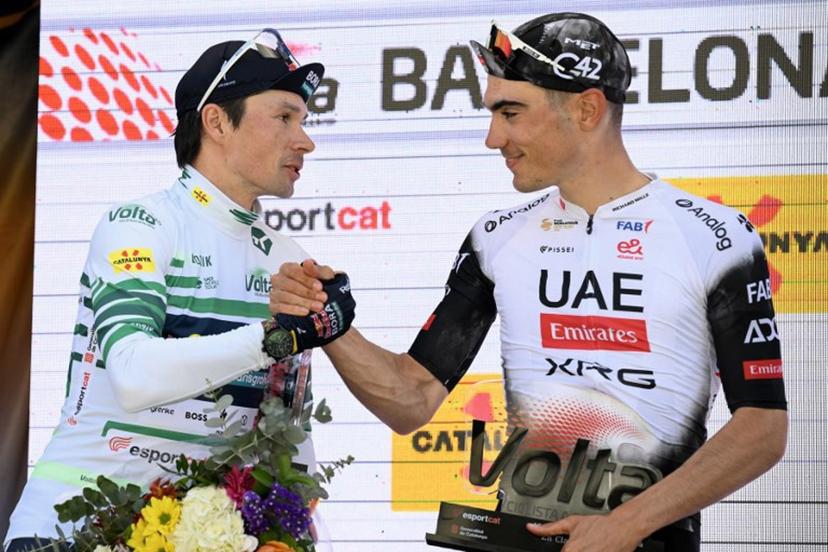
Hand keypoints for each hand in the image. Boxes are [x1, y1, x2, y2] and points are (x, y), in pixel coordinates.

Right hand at [274, 272, 355, 352]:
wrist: (319, 303)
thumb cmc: (319, 285)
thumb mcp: (323, 276)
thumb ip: (317, 270)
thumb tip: (308, 262)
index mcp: (287, 268)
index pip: (292, 270)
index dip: (306, 279)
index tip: (320, 287)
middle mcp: (278, 279)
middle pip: (288, 284)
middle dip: (307, 292)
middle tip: (322, 298)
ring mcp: (274, 293)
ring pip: (285, 296)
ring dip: (303, 302)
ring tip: (318, 306)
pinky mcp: (273, 307)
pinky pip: (280, 308)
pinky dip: (293, 310)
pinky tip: (305, 311)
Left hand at [527, 514, 645, 551]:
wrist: (623, 526)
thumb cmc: (600, 524)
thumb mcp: (571, 522)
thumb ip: (549, 528)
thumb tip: (531, 528)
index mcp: (570, 550)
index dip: (563, 551)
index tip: (566, 549)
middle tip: (581, 546)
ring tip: (588, 548)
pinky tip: (593, 550)